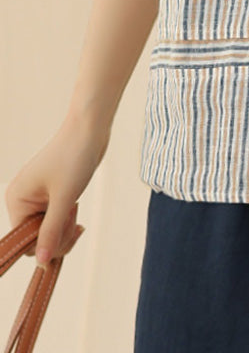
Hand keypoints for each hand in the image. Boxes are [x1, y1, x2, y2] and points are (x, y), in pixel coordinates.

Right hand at [5, 110, 110, 265]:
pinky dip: (66, 219)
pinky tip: (76, 212)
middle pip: (36, 237)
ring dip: (64, 227)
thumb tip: (42, 263)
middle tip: (77, 224)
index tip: (67, 236)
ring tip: (76, 212)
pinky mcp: (51, 193)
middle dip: (58, 236)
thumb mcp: (65, 199)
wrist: (90, 129)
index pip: (24, 240)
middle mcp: (22, 199)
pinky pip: (54, 218)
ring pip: (47, 229)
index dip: (46, 245)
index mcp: (16, 199)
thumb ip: (52, 232)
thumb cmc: (74, 157)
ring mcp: (36, 196)